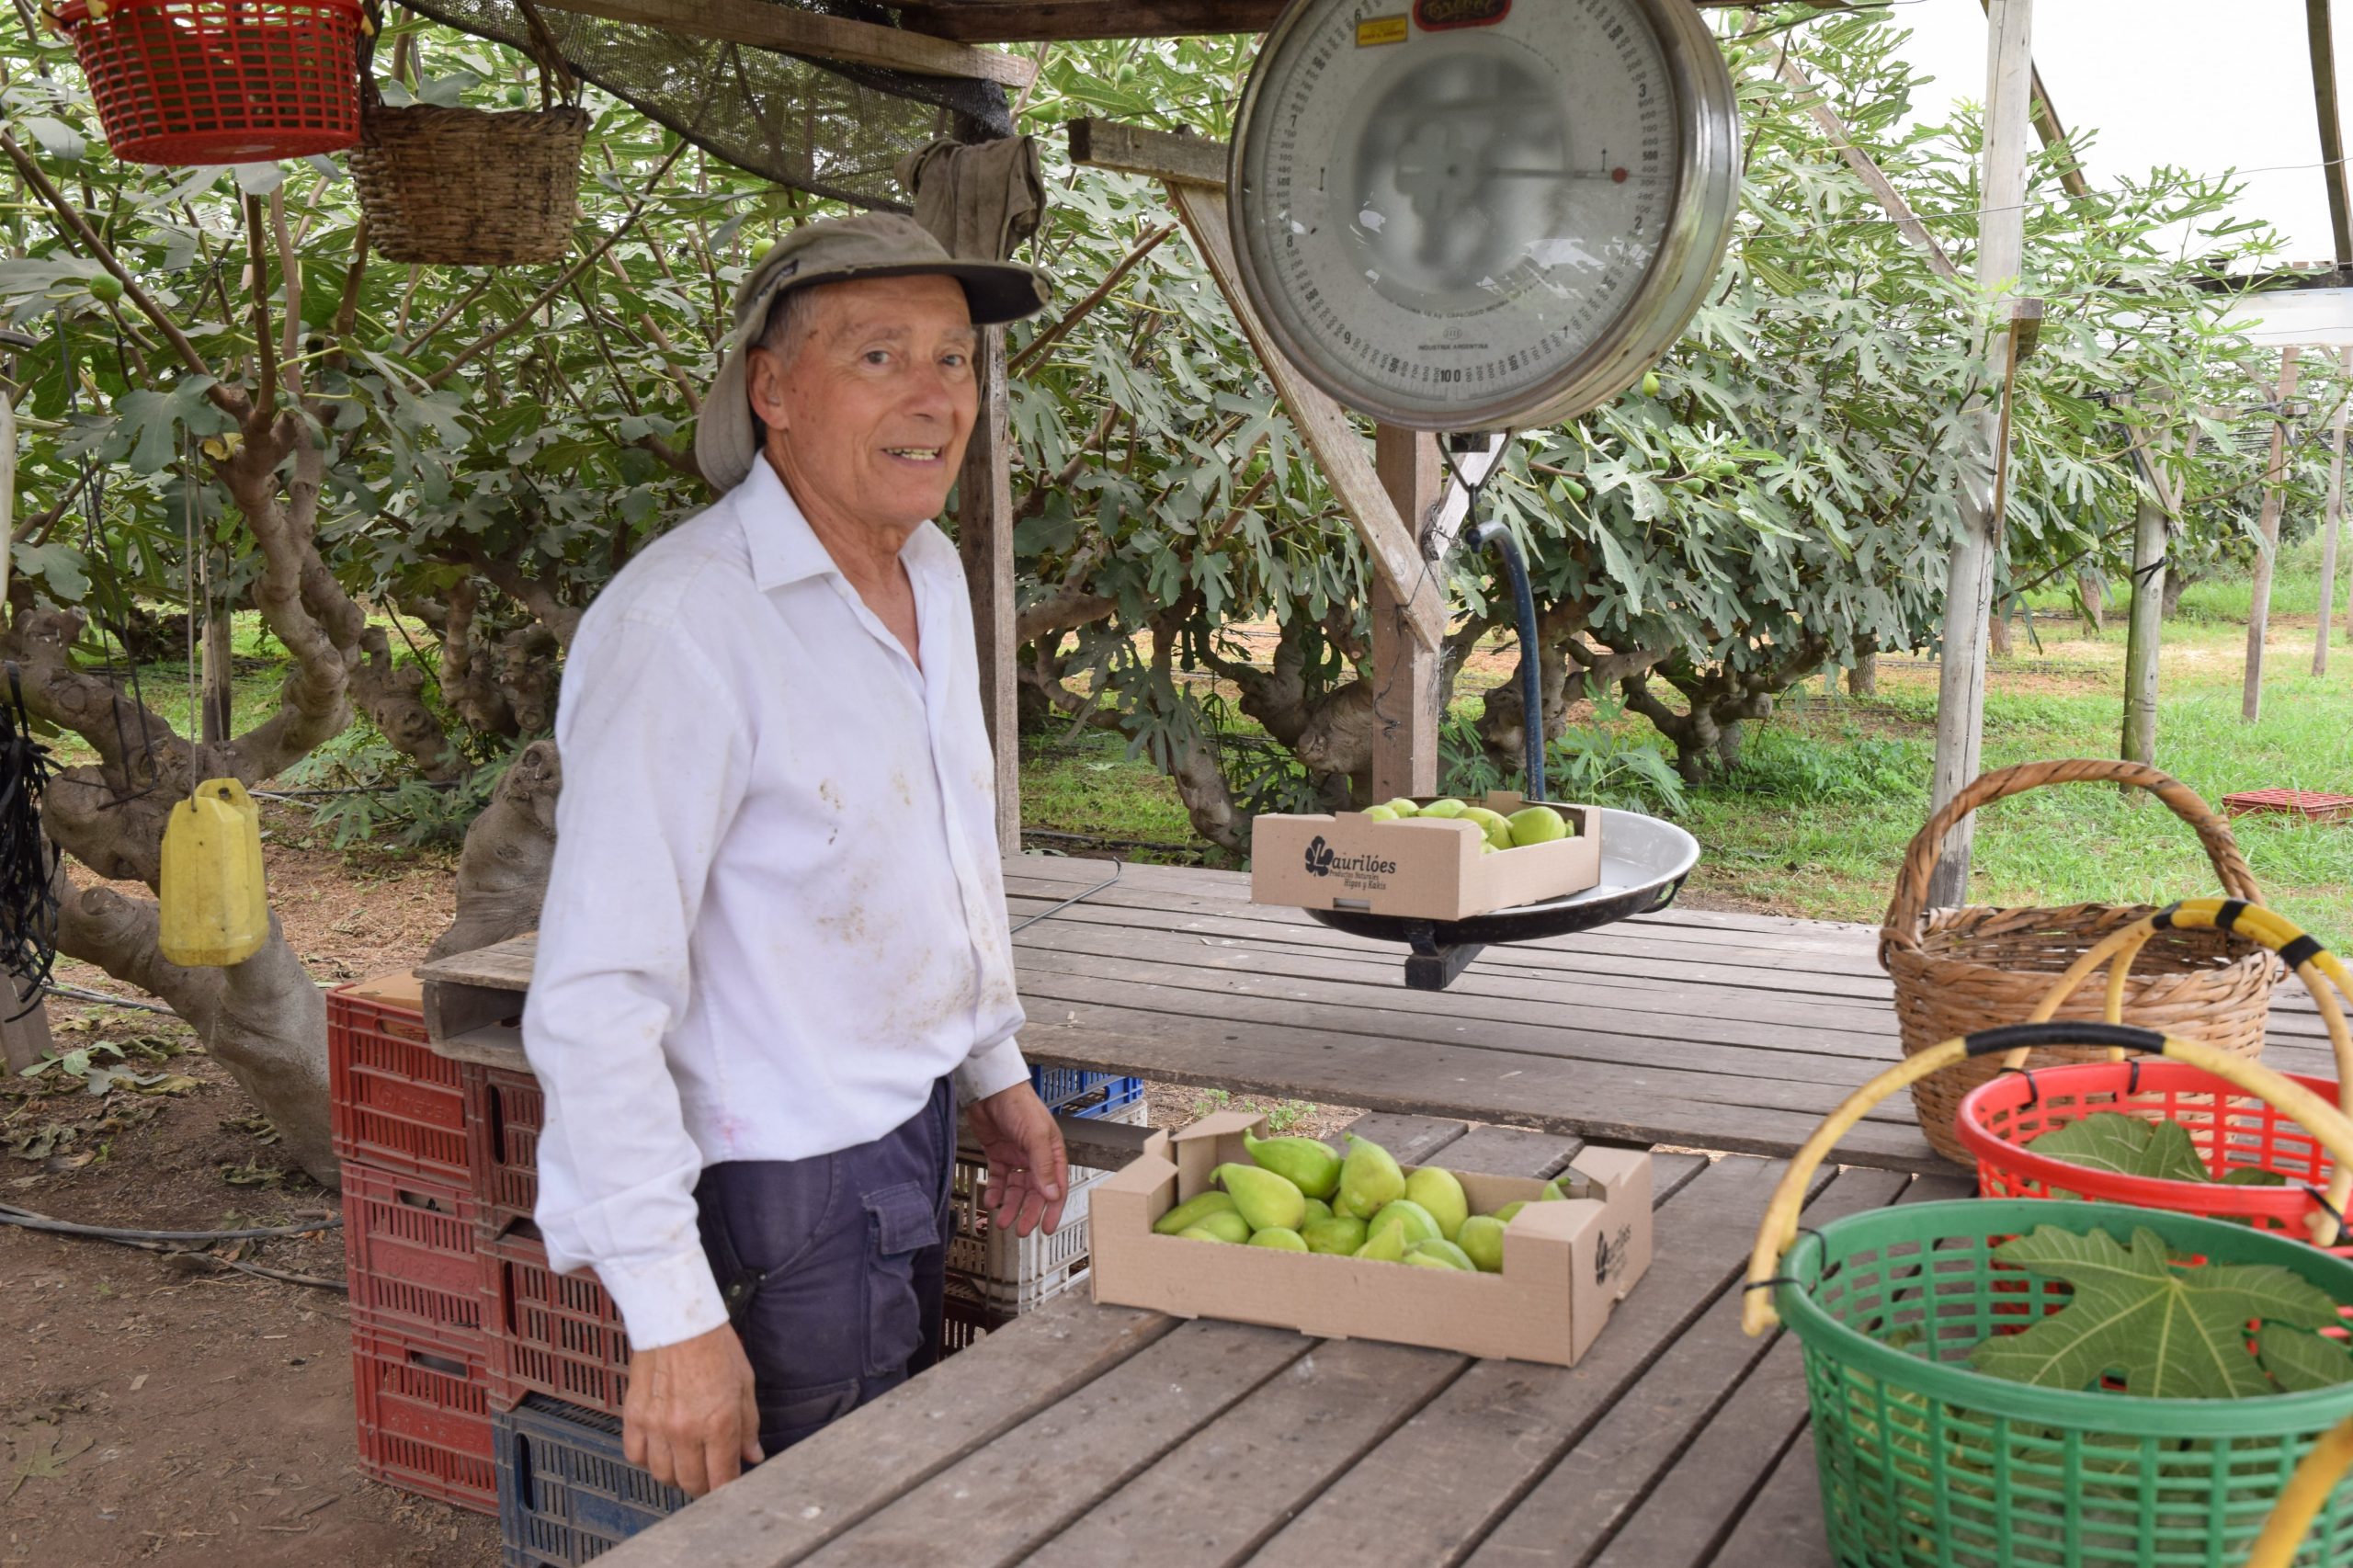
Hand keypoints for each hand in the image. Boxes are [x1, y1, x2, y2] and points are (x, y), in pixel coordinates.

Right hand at [622, 1321, 763, 1496]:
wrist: (676, 1318)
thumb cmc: (713, 1344)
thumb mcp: (744, 1383)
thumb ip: (748, 1425)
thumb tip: (752, 1455)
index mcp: (718, 1423)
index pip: (722, 1478)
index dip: (727, 1489)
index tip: (729, 1486)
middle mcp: (685, 1430)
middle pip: (690, 1482)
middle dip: (703, 1485)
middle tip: (709, 1474)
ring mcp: (656, 1425)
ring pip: (662, 1474)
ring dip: (676, 1474)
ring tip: (686, 1461)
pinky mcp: (633, 1416)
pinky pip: (635, 1455)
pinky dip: (648, 1459)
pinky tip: (660, 1447)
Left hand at [965, 1082, 1067, 1237]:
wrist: (989, 1088)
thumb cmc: (1019, 1103)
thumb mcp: (1035, 1135)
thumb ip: (1043, 1165)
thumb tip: (1052, 1194)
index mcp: (1052, 1152)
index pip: (1056, 1186)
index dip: (1053, 1209)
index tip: (1047, 1228)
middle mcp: (1035, 1156)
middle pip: (1035, 1192)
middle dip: (1029, 1212)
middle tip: (1021, 1230)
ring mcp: (1016, 1156)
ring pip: (1016, 1189)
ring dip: (1010, 1206)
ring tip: (1002, 1220)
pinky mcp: (997, 1153)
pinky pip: (998, 1179)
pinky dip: (994, 1191)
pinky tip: (990, 1200)